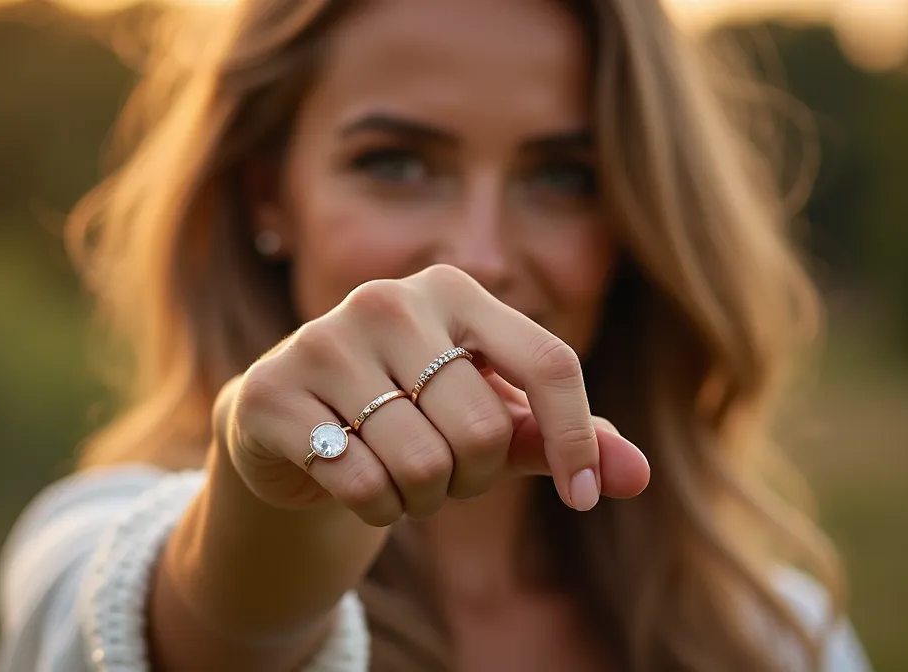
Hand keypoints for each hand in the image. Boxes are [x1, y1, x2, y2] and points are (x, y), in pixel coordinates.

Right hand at [217, 265, 649, 525]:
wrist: (292, 428)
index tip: (585, 496)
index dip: (578, 439)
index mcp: (451, 288)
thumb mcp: (489, 420)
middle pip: (483, 431)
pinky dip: (375, 509)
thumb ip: (558, 438)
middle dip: (474, 479)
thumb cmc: (410, 415)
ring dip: (422, 499)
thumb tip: (636, 476)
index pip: (548, 361)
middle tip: (444, 472)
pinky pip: (362, 484)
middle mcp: (386, 300)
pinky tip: (354, 483)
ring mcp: (321, 342)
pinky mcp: (271, 394)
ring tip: (398, 476)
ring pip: (422, 465)